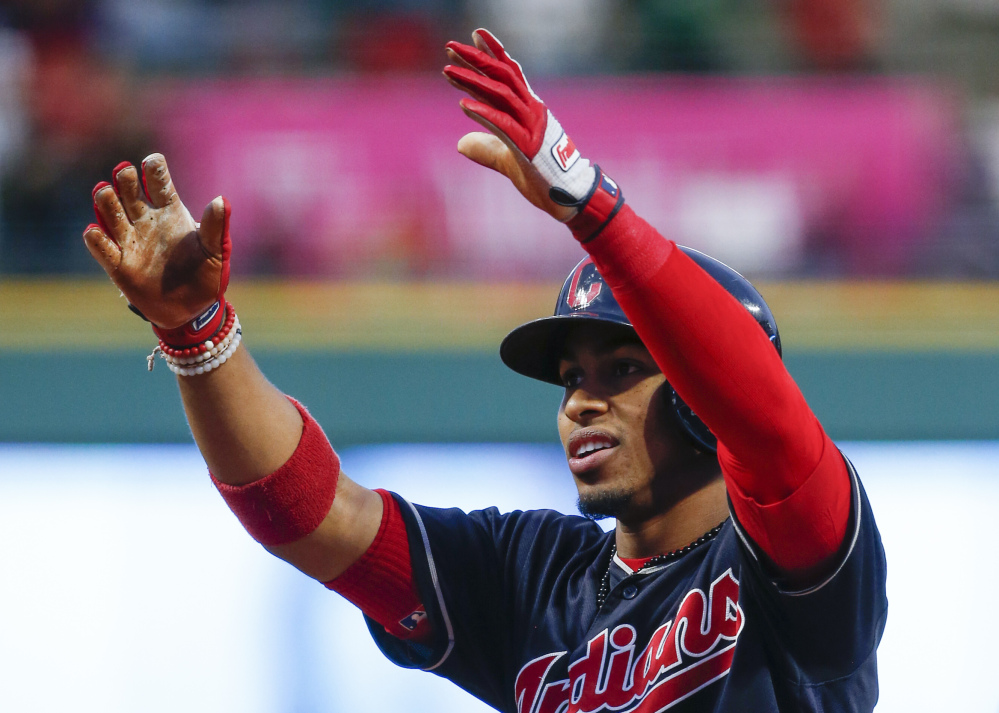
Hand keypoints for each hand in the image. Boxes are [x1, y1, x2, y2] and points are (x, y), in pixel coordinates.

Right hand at [83, 153, 230, 337]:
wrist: (192, 310)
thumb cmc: (207, 276)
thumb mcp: (216, 253)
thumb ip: (215, 228)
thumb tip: (221, 200)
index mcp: (171, 213)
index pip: (158, 182)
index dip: (154, 170)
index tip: (152, 163)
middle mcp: (147, 221)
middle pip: (129, 191)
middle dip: (124, 179)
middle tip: (124, 173)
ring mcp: (130, 241)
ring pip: (110, 213)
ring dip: (105, 202)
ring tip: (104, 192)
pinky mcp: (118, 265)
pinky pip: (102, 248)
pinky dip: (96, 239)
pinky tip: (95, 231)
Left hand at [443, 29, 597, 221]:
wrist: (568, 198)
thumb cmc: (542, 177)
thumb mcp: (506, 160)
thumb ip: (485, 148)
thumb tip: (460, 144)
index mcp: (530, 109)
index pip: (509, 74)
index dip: (491, 54)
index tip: (473, 37)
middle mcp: (532, 111)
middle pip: (502, 76)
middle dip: (476, 59)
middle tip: (450, 46)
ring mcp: (532, 126)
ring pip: (501, 94)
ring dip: (472, 81)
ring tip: (447, 71)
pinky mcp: (529, 146)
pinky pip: (504, 125)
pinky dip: (484, 113)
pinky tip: (463, 105)